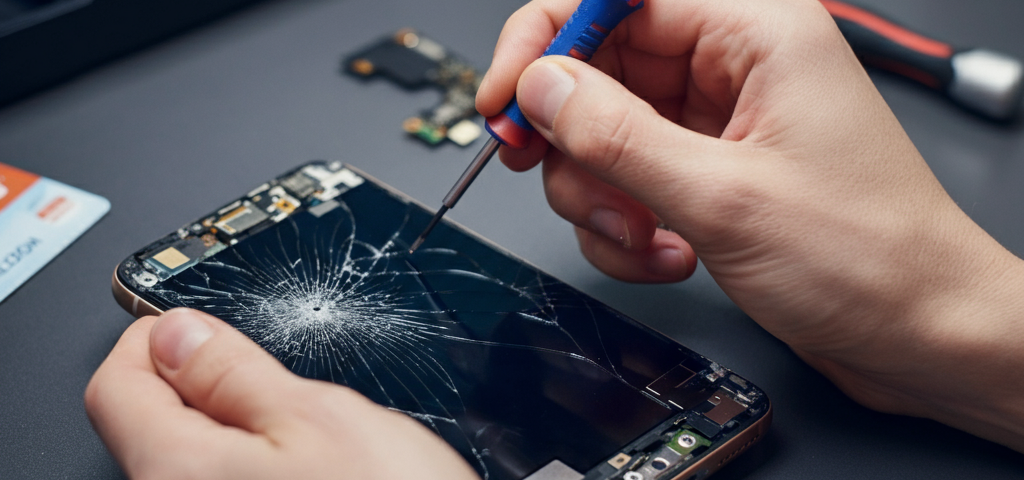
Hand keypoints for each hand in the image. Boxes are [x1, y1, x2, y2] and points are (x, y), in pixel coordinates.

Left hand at [85, 309, 477, 478]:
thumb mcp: (318, 417)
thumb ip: (232, 371)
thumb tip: (176, 331)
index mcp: (178, 473)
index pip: (115, 384)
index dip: (152, 337)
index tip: (195, 324)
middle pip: (152, 423)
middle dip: (206, 384)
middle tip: (277, 381)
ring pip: (195, 457)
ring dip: (238, 428)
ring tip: (310, 438)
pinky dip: (254, 465)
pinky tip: (312, 472)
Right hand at [478, 0, 1023, 450]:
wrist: (919, 333)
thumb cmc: (868, 258)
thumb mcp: (722, 196)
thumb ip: (617, 134)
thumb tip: (541, 87)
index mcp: (755, 32)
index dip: (547, 40)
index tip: (508, 98)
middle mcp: (733, 67)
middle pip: (600, 72)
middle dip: (576, 142)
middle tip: (568, 184)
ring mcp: (717, 123)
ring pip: (605, 135)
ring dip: (603, 197)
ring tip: (642, 236)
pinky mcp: (708, 172)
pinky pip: (629, 181)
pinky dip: (628, 225)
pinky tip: (667, 253)